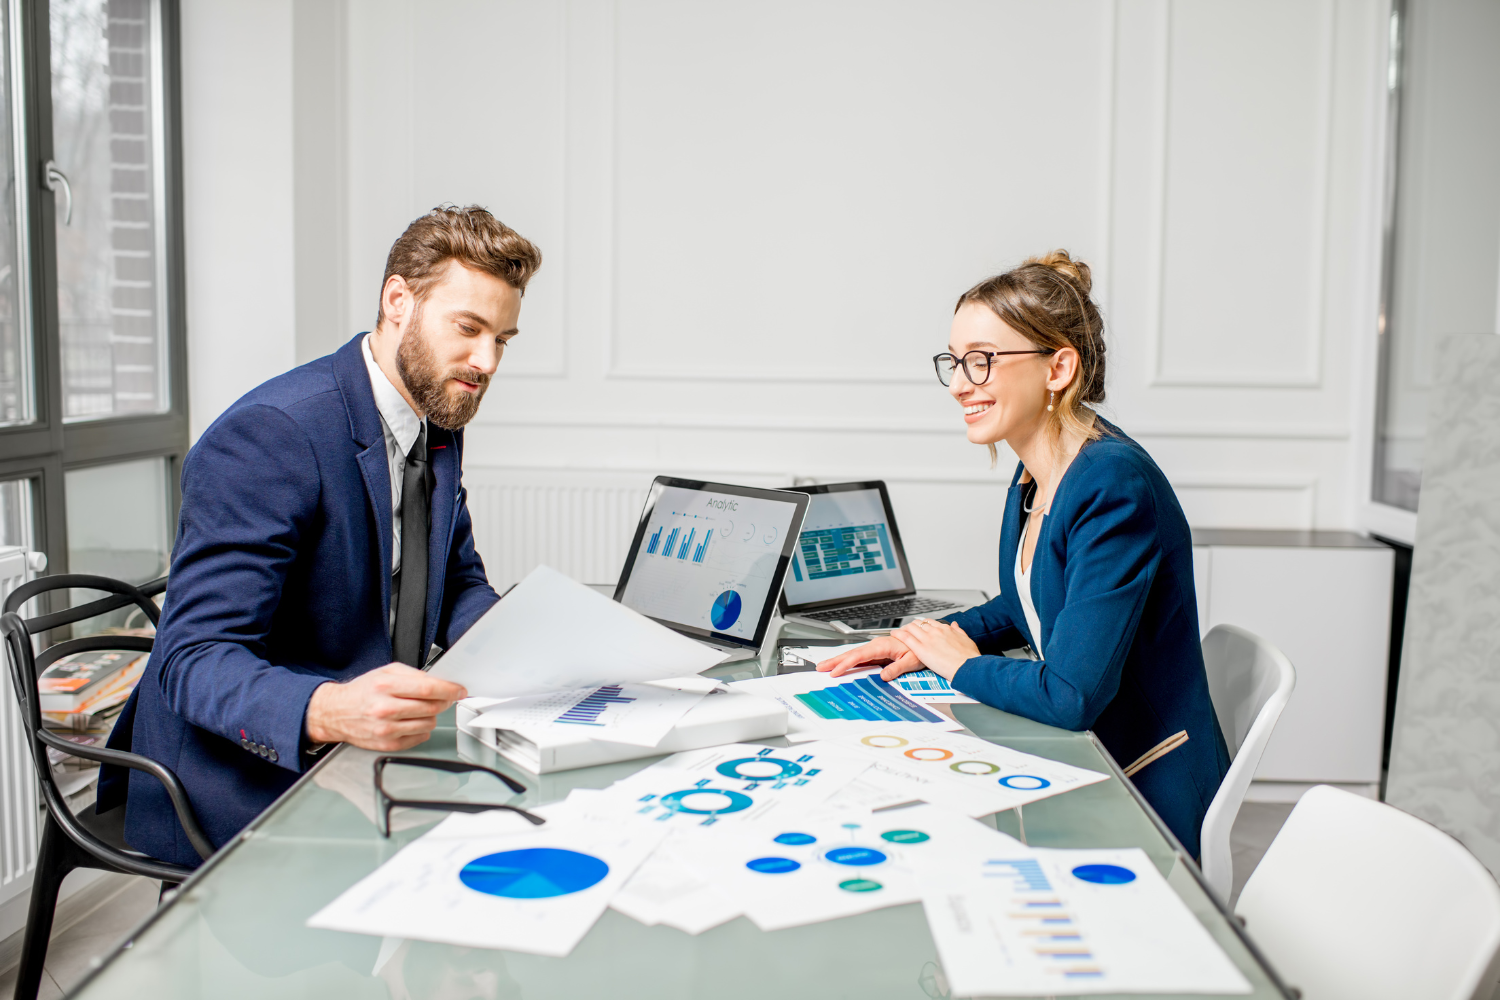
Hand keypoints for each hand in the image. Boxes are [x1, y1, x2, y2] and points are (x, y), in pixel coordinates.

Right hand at [304, 663, 466, 750]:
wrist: (336, 712)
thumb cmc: (362, 691)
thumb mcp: (386, 672)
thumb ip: (413, 675)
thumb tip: (439, 682)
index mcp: (385, 686)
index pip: (428, 689)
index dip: (449, 690)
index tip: (459, 690)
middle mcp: (385, 709)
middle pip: (431, 707)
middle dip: (444, 702)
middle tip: (443, 698)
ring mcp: (386, 729)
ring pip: (429, 724)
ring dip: (431, 716)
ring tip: (419, 709)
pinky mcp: (387, 744)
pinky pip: (420, 737)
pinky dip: (422, 728)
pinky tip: (411, 721)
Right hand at [818, 635, 924, 680]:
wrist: (924, 641)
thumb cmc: (919, 650)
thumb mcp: (911, 661)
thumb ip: (897, 668)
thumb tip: (883, 676)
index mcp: (882, 646)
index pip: (859, 656)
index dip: (846, 664)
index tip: (835, 671)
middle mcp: (876, 646)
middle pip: (851, 654)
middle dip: (835, 661)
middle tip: (820, 667)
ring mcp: (875, 649)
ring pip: (853, 655)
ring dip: (838, 661)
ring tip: (825, 666)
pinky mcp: (876, 653)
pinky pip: (859, 658)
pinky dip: (847, 662)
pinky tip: (841, 667)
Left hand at [886, 619, 980, 680]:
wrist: (967, 666)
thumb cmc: (968, 657)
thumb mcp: (967, 640)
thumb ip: (959, 631)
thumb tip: (955, 625)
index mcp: (946, 629)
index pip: (930, 622)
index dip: (923, 624)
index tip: (920, 627)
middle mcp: (936, 631)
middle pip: (919, 623)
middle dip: (912, 626)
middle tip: (907, 629)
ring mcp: (927, 639)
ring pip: (911, 628)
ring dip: (904, 628)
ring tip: (899, 631)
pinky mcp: (921, 648)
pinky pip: (906, 637)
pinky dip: (898, 634)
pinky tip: (894, 634)